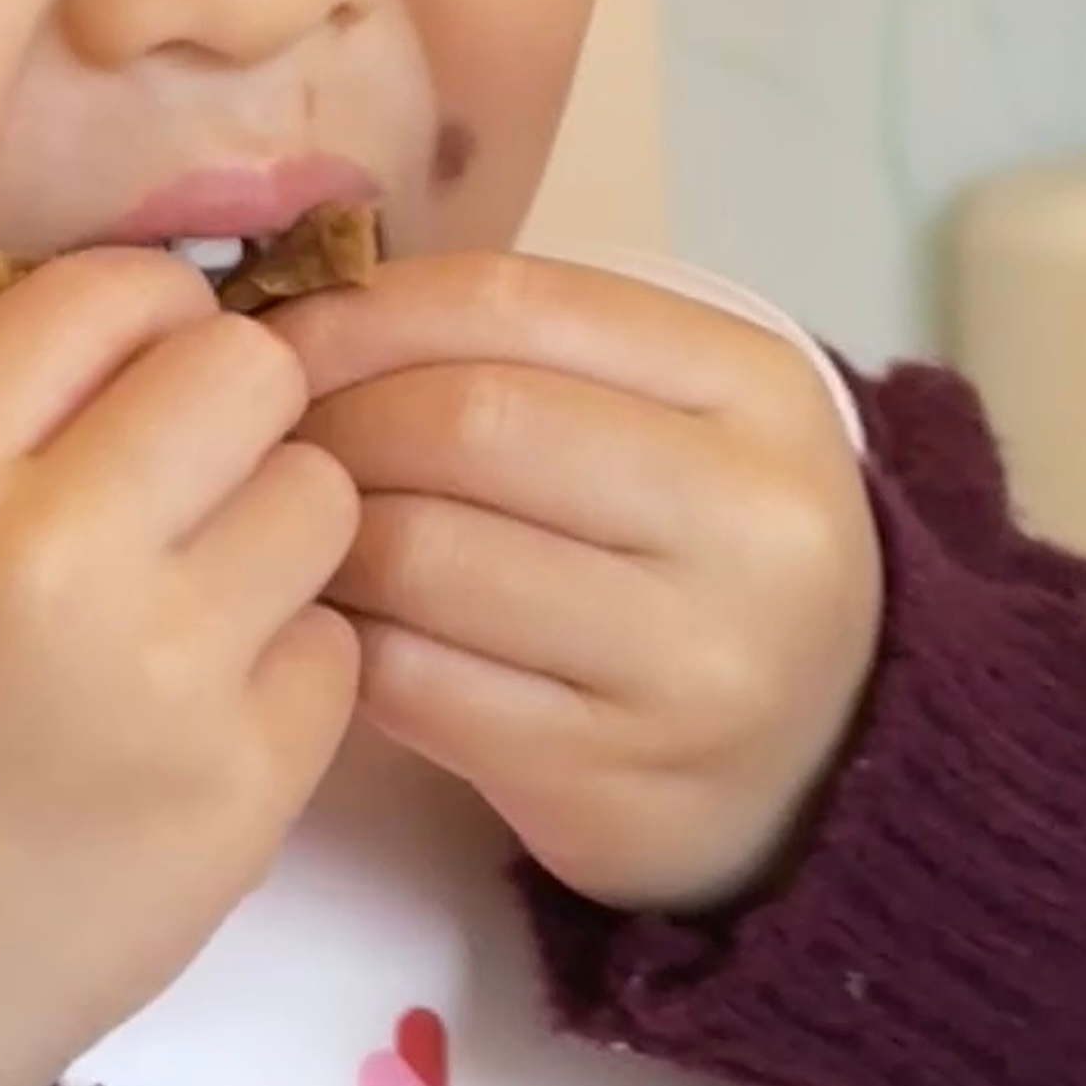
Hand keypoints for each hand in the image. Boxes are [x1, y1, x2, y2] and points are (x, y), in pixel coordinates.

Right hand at [0, 252, 361, 1085]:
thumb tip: (145, 306)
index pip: (112, 293)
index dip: (151, 317)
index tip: (144, 373)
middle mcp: (47, 550)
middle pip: (248, 372)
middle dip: (234, 414)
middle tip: (193, 484)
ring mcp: (162, 670)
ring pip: (322, 496)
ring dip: (277, 531)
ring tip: (204, 598)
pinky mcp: (247, 778)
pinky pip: (338, 643)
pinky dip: (289, 666)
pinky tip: (207, 708)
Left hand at [276, 254, 883, 916]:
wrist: (815, 763)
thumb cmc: (700, 555)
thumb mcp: (675, 416)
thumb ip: (527, 349)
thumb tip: (307, 313)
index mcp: (758, 390)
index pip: (514, 305)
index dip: (365, 310)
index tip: (283, 334)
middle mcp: (746, 521)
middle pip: (466, 425)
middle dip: (333, 420)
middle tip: (270, 443)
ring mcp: (687, 661)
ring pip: (424, 553)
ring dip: (321, 535)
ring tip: (293, 531)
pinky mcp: (608, 780)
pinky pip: (411, 680)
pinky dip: (341, 638)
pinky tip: (333, 622)